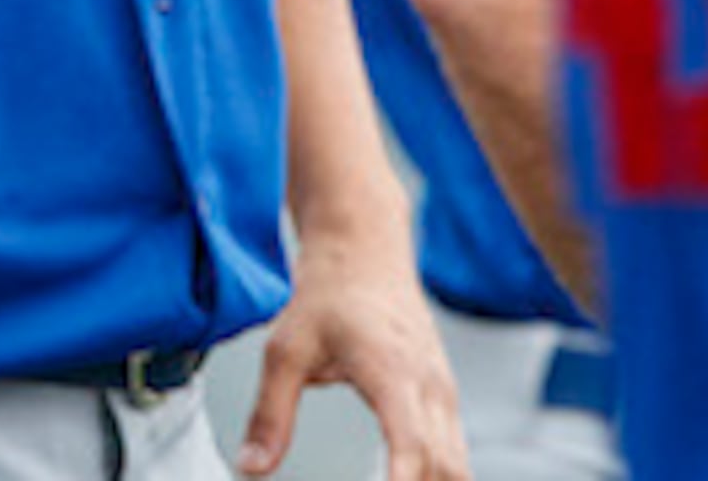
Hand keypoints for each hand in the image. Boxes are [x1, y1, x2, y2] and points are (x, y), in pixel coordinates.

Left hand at [239, 222, 467, 480]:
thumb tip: (251, 470)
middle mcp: (429, 388)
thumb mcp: (285, 350)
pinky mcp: (442, 399)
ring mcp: (442, 394)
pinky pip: (453, 455)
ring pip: (456, 466)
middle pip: (444, 469)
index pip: (410, 447)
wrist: (366, 249)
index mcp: (393, 374)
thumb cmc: (326, 295)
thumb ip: (270, 414)